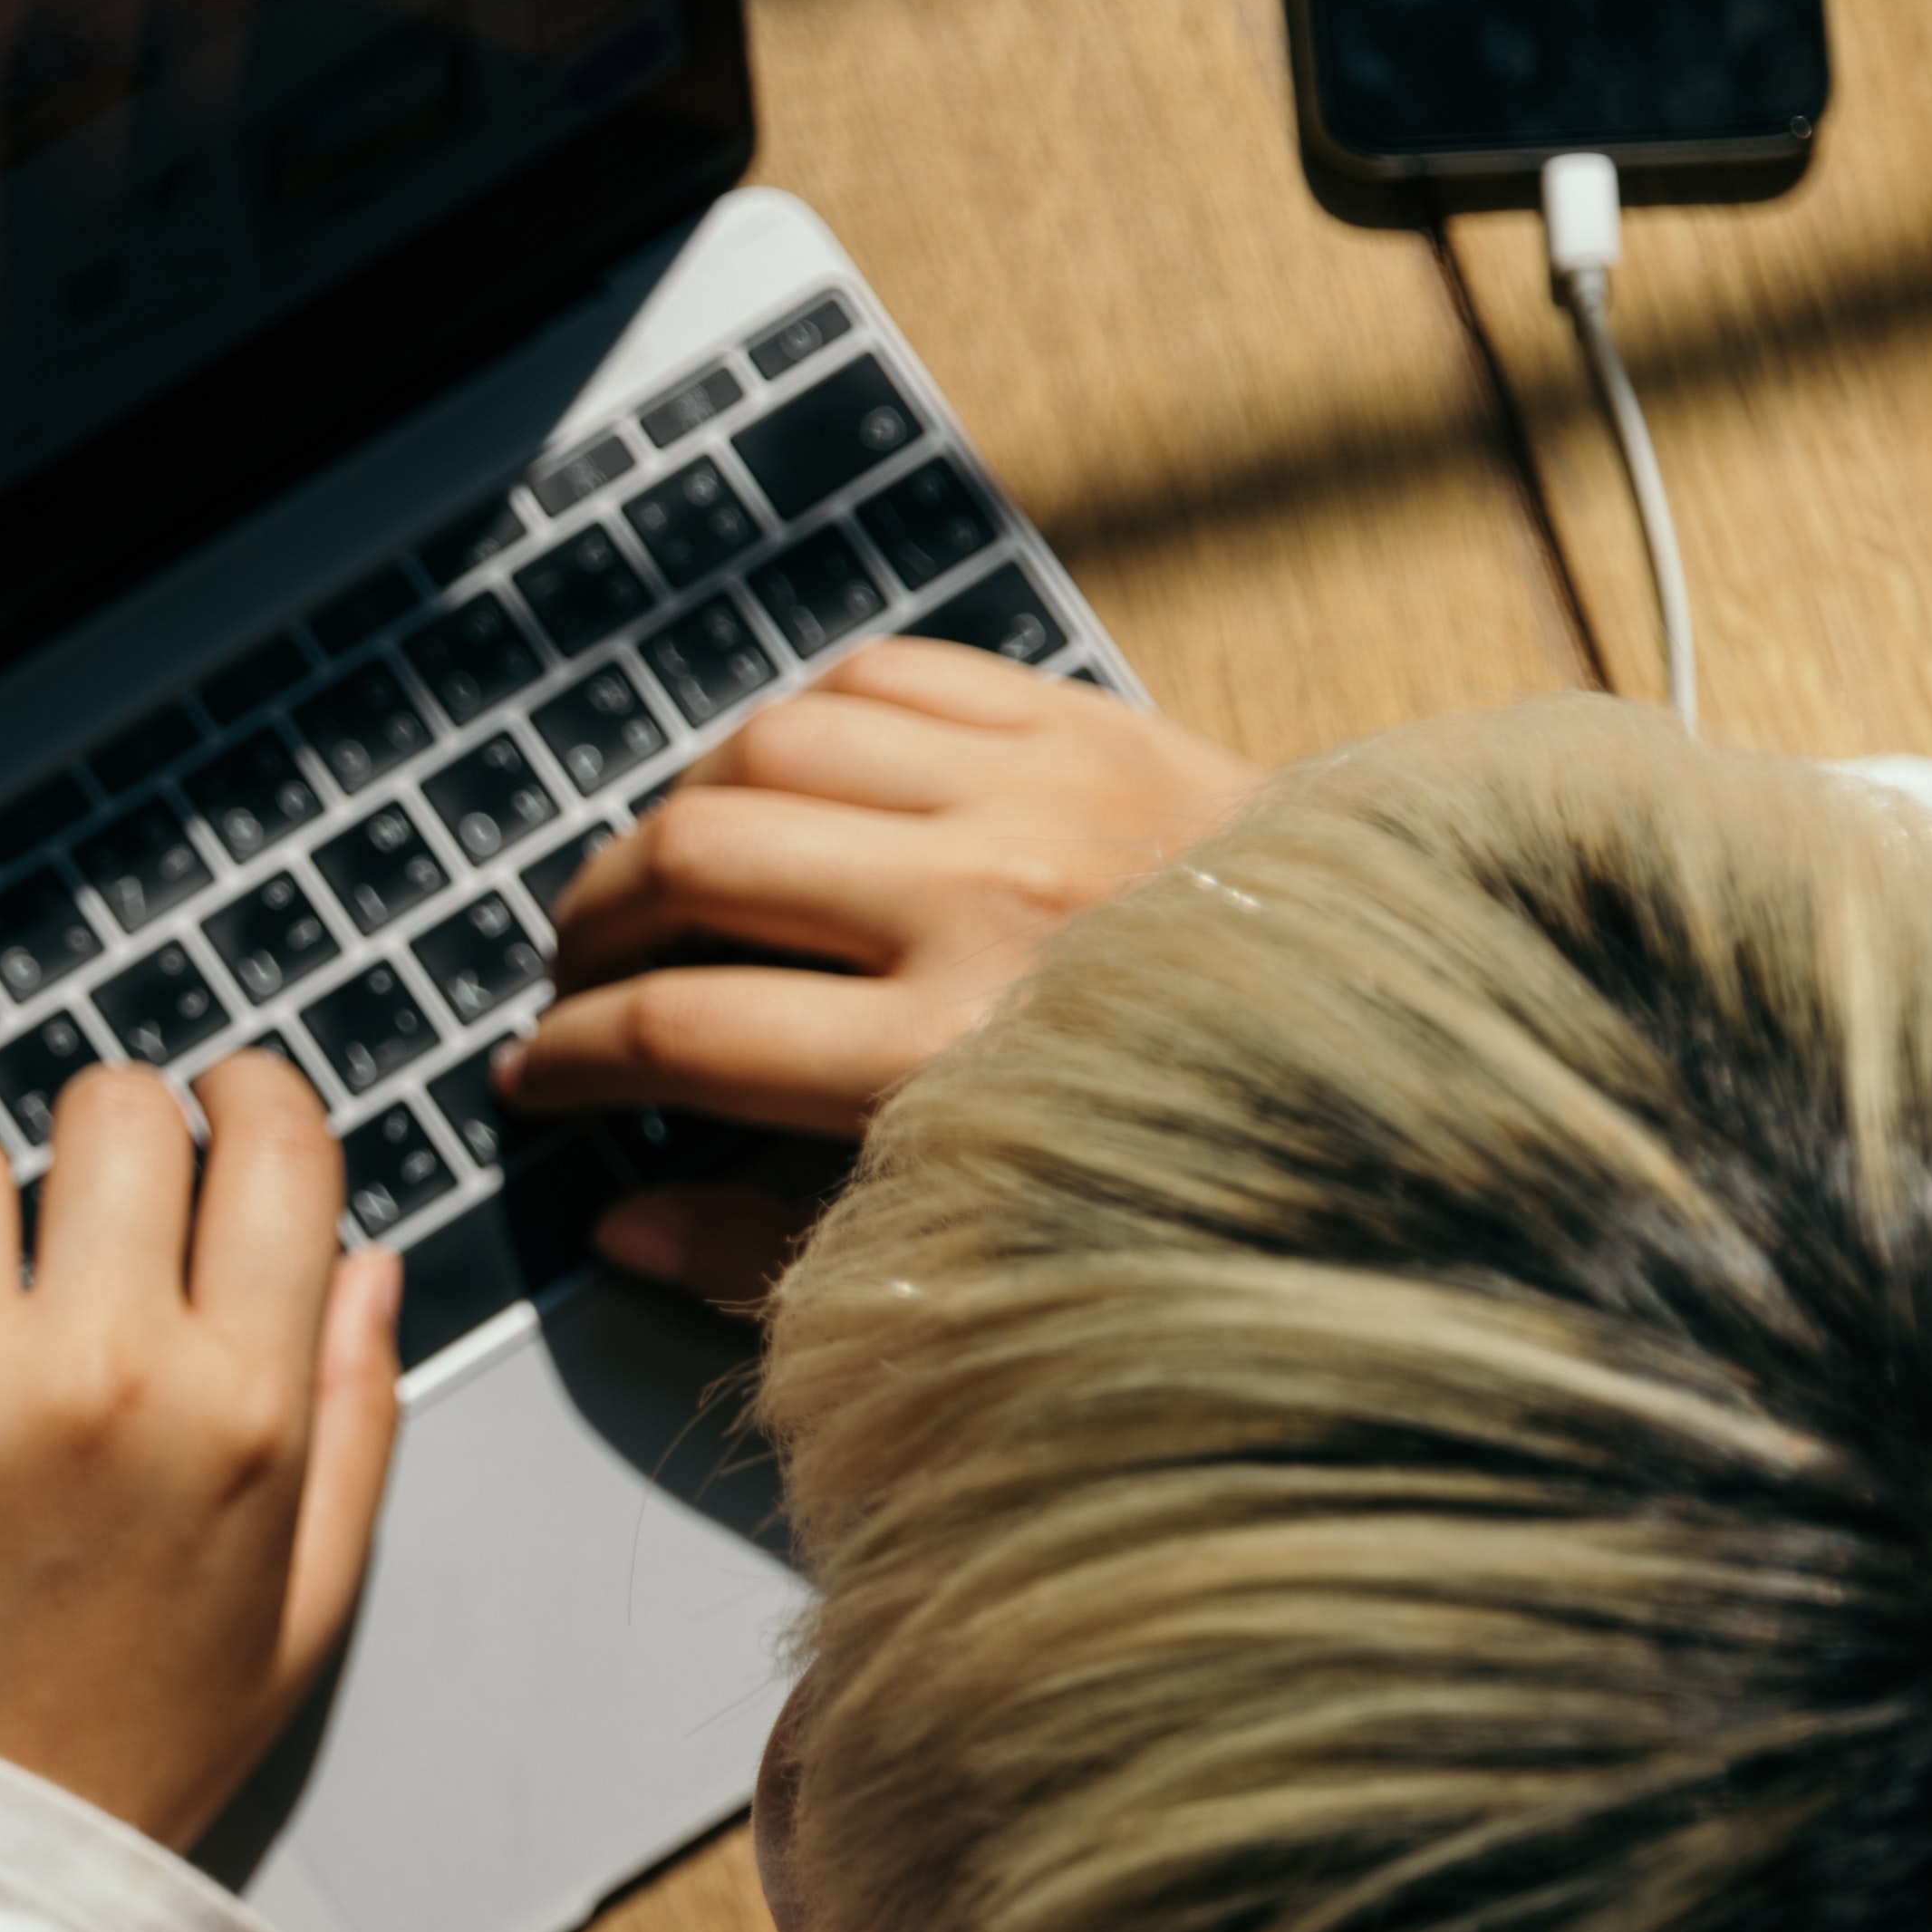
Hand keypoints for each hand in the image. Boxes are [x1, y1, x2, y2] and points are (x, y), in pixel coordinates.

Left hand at [0, 1056, 403, 1850]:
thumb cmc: (125, 1739)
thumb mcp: (300, 1604)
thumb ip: (351, 1417)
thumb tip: (364, 1258)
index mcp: (243, 1411)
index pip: (275, 1141)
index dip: (243, 1102)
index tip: (209, 1119)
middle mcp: (105, 1374)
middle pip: (108, 1110)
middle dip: (101, 1147)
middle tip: (77, 1232)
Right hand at [497, 640, 1260, 1301]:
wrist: (1395, 1032)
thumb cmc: (1175, 1159)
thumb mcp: (973, 1252)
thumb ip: (780, 1252)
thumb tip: (623, 1227)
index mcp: (946, 1059)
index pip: (679, 1030)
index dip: (570, 1056)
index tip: (536, 1080)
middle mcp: (981, 906)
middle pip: (698, 863)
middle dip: (592, 922)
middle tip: (574, 973)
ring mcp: (1035, 793)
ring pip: (768, 750)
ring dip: (677, 810)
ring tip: (657, 878)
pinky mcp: (1082, 721)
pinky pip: (879, 678)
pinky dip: (799, 726)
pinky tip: (778, 790)